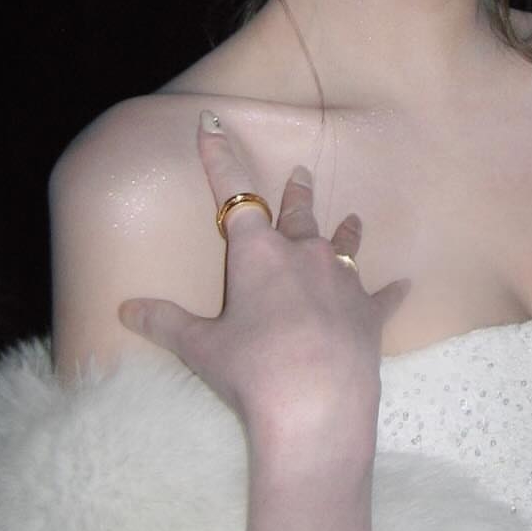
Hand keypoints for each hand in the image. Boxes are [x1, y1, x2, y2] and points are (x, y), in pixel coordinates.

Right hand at [118, 119, 410, 466]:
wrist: (316, 406)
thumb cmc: (252, 370)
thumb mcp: (200, 347)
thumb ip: (165, 323)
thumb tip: (126, 309)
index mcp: (258, 253)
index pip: (232, 196)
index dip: (219, 157)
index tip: (212, 123)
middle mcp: (304, 254)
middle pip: (298, 213)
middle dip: (295, 193)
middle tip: (300, 173)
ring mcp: (342, 280)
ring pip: (344, 242)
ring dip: (345, 229)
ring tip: (352, 216)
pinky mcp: (370, 313)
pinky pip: (384, 295)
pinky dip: (391, 291)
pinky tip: (405, 284)